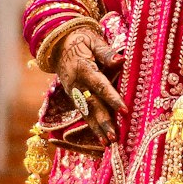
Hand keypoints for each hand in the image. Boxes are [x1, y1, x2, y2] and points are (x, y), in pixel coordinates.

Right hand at [53, 26, 126, 147]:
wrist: (57, 44)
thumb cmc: (81, 40)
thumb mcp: (93, 40)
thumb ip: (106, 52)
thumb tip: (121, 60)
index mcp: (82, 68)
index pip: (100, 85)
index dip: (112, 98)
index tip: (125, 110)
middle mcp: (76, 83)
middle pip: (92, 105)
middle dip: (103, 122)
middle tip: (114, 137)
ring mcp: (73, 92)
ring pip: (87, 113)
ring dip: (97, 129)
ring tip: (108, 143)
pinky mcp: (74, 97)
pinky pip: (84, 114)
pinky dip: (93, 127)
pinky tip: (101, 139)